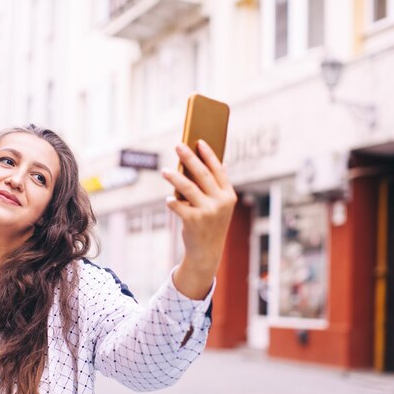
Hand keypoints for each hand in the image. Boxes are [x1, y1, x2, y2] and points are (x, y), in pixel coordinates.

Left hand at [161, 139, 236, 299]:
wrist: (207, 252)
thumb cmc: (210, 223)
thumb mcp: (218, 206)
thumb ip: (215, 187)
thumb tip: (214, 163)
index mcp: (229, 196)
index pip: (218, 170)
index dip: (208, 154)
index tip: (199, 141)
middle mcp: (220, 202)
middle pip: (202, 174)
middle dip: (189, 158)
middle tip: (178, 146)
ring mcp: (208, 212)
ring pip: (187, 188)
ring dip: (174, 177)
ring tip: (164, 171)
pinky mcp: (194, 221)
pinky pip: (178, 205)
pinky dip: (172, 202)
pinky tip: (169, 200)